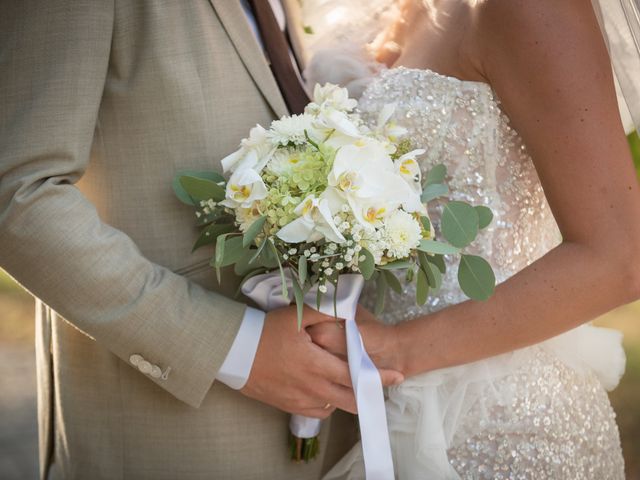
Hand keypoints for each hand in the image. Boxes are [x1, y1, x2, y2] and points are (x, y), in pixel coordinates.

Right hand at [241, 304, 403, 418]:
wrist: (233, 352)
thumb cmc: (264, 331)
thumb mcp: (294, 315)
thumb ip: (323, 310)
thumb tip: (345, 305)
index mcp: (316, 364)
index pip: (355, 374)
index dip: (378, 376)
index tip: (397, 376)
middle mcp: (311, 386)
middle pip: (349, 398)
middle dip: (369, 393)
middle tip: (383, 386)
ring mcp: (299, 399)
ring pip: (334, 405)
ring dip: (347, 398)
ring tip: (355, 386)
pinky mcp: (288, 405)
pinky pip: (317, 411)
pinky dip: (327, 403)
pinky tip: (328, 392)